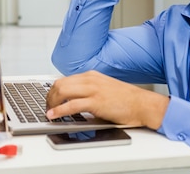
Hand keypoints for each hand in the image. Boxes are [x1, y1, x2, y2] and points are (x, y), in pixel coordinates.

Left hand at [45, 71, 169, 129]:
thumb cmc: (126, 99)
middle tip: (47, 106)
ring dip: (51, 103)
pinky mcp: (96, 102)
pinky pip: (71, 105)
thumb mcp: (104, 88)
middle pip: (60, 83)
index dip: (53, 91)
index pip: (65, 79)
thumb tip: (73, 100)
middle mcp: (90, 79)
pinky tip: (54, 115)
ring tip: (49, 111)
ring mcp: (93, 89)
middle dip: (49, 96)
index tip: (50, 99)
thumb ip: (89, 91)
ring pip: (62, 91)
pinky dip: (59, 111)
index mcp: (91, 75)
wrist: (142, 104)